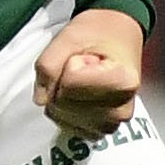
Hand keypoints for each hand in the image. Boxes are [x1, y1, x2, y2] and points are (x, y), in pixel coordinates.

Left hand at [32, 6, 145, 139]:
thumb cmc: (98, 33)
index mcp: (123, 83)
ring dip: (62, 96)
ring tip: (84, 79)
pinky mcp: (100, 131)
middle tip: (84, 67)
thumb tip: (40, 99)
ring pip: (61, 116)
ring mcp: (112, 124)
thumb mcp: (69, 37)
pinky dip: (63, 109)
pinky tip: (81, 94)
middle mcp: (122, 110)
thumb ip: (49, 64)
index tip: (87, 57)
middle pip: (64, 103)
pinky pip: (65, 124)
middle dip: (63, 82)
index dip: (69, 65)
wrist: (117, 37)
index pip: (70, 83)